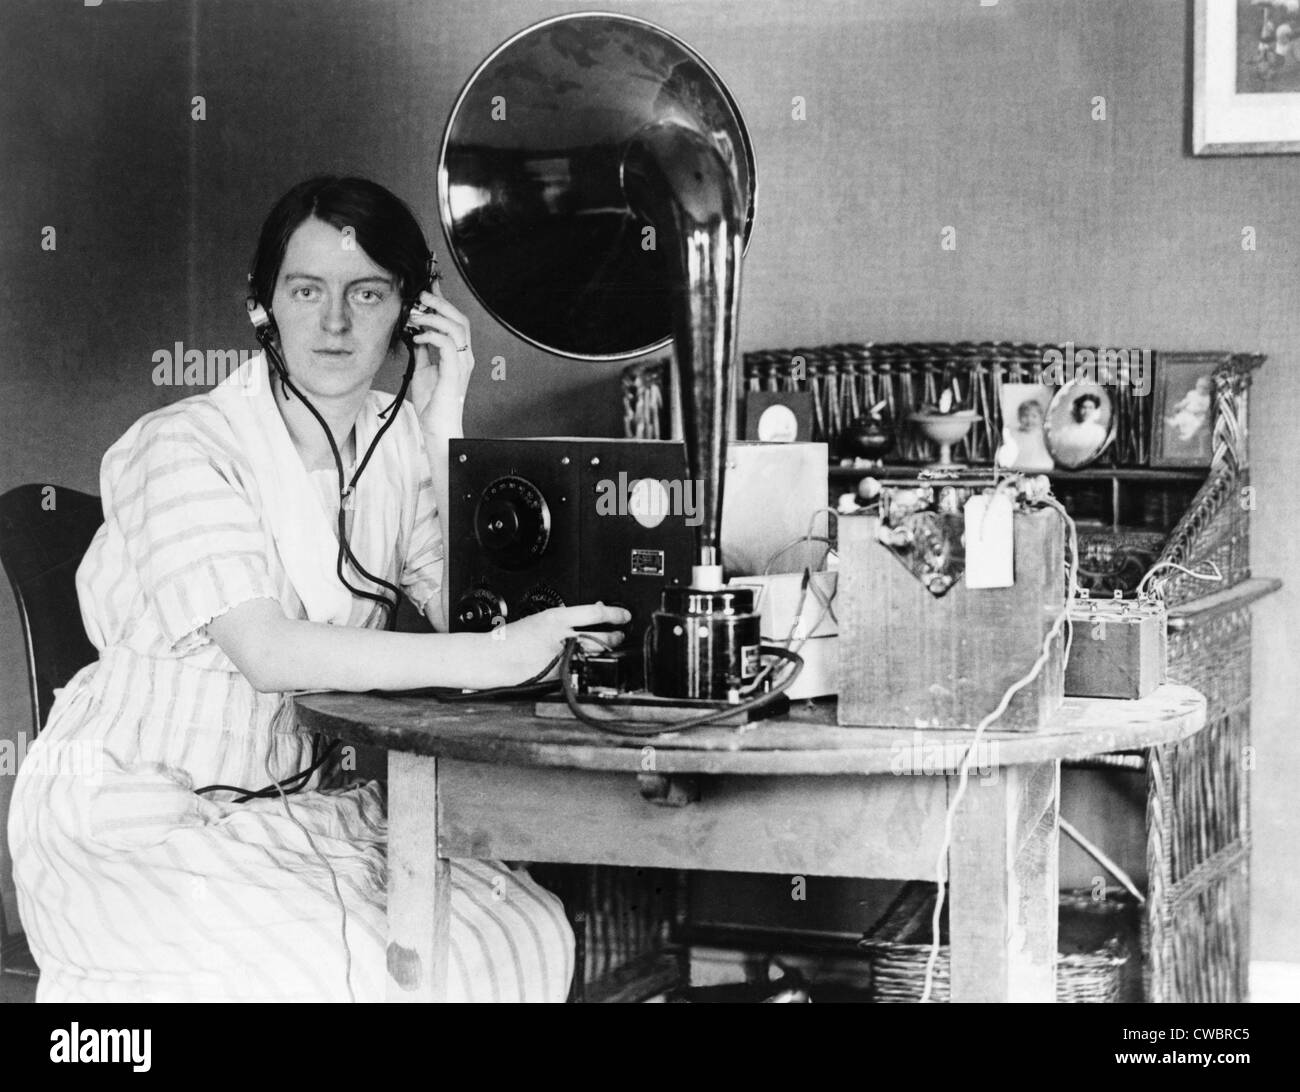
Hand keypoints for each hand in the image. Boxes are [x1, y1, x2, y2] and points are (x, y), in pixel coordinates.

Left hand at [407, 282, 474, 436]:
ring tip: (416, 315)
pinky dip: (431, 335)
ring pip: (456, 327)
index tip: (429, 287)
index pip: (454, 321)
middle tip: (421, 295)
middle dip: (440, 303)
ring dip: (434, 317)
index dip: (443, 301)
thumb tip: (414, 331)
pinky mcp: (454, 371)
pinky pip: (447, 344)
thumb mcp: (423, 369)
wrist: (438, 426)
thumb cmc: (433, 403)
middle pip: (459, 319)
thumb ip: (422, 350)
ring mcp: (462, 363)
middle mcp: (464, 356)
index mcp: (458, 354)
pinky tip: (417, 336)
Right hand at [493, 603, 630, 685]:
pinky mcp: (559, 676)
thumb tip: (591, 613)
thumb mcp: (540, 619)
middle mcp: (561, 639)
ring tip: (612, 647)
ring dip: (607, 651)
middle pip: (601, 638)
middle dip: (616, 637)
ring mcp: (561, 660)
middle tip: (621, 633)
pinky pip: (580, 668)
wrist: (493, 658)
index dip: (615, 614)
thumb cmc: (511, 638)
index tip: (624, 615)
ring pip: (594, 655)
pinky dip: (588, 664)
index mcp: (555, 619)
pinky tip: (590, 661)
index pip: (595, 613)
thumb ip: (565, 618)